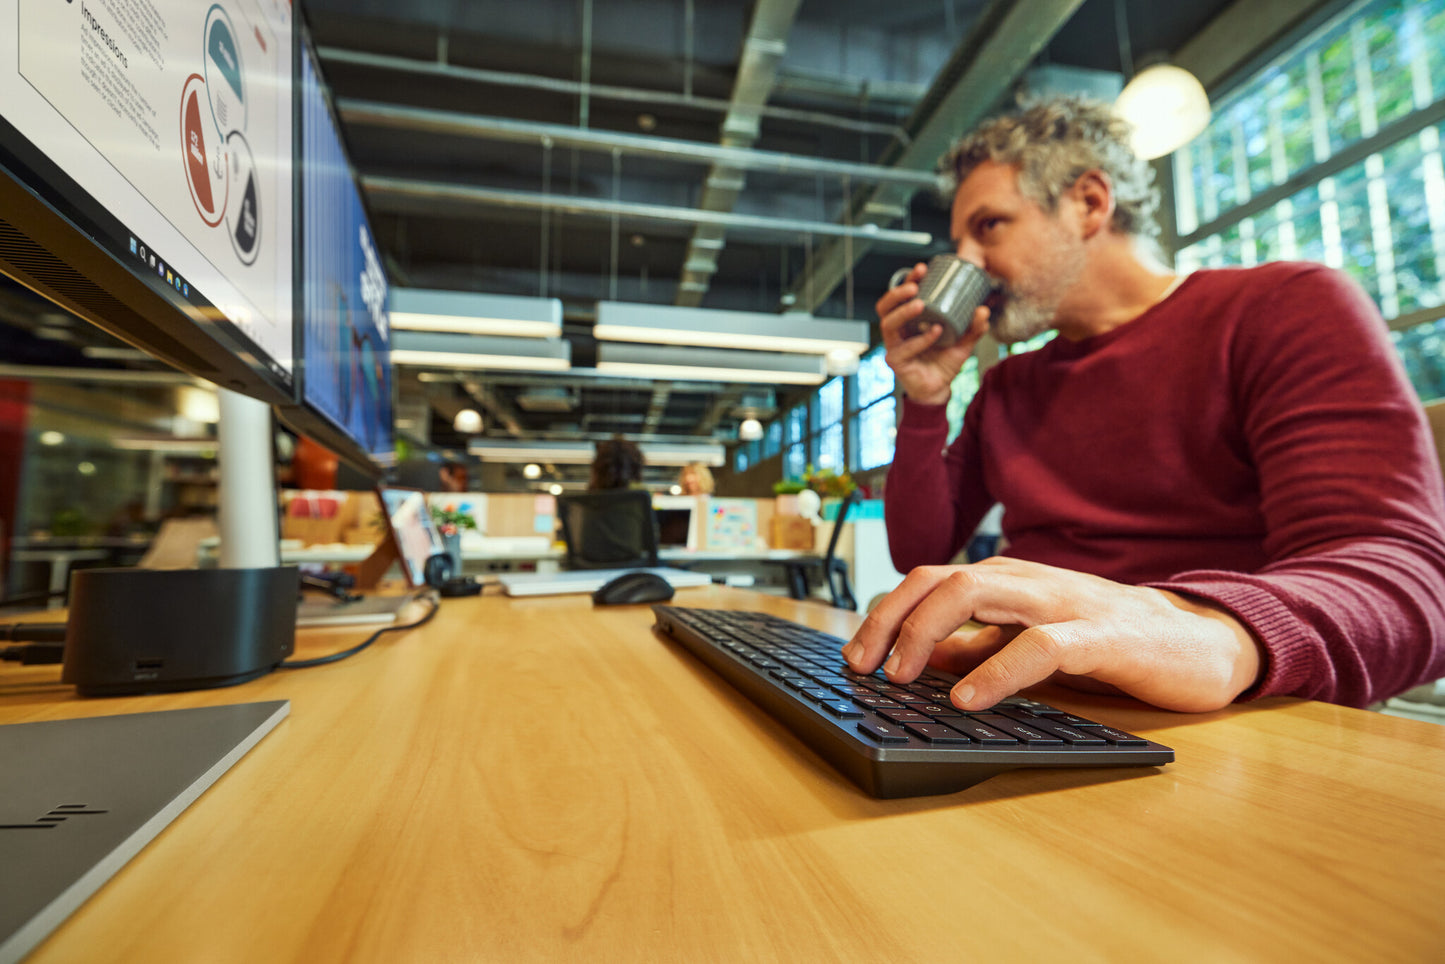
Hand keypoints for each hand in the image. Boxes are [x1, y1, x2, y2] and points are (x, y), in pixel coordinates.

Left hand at [842, 557, 1262, 712]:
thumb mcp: (1027, 638)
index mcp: (1005, 580)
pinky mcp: (1101, 635)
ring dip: (924, 634)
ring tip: (900, 678)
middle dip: (890, 621)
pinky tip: (968, 699)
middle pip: (938, 580)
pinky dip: (996, 671)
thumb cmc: (1108, 640)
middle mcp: (1026, 580)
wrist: (1198, 641)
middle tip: (865, 669)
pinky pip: (1039, 645)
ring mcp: (1062, 602)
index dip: (883, 614)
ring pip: (976, 592)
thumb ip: (975, 645)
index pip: (927, 581)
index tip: (854, 658)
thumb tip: (917, 658)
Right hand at [878, 262, 988, 405]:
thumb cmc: (944, 362)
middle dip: (897, 293)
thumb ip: (973, 327)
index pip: (901, 296)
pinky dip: (921, 339)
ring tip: (920, 303)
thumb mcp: (963, 342)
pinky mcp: (896, 361)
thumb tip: (982, 310)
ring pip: (888, 324)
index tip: (922, 268)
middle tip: (914, 286)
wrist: (939, 389)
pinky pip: (904, 348)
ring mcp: (894, 346)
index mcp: (908, 320)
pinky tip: (936, 332)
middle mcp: (897, 331)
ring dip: (903, 312)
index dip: (908, 280)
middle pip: (885, 307)